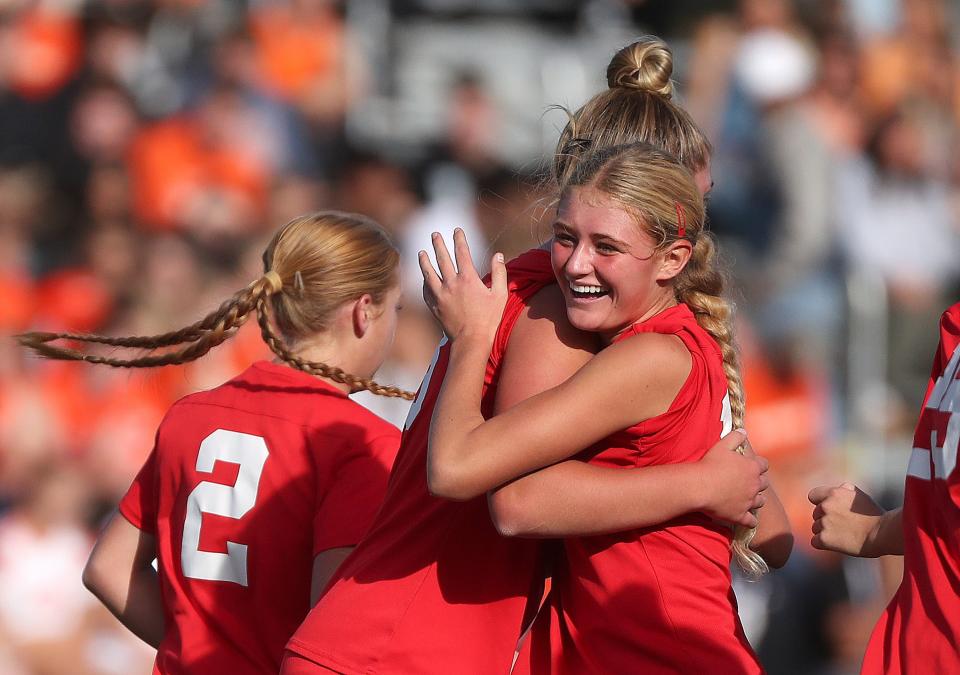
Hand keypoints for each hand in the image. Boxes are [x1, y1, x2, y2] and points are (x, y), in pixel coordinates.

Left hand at [420, 229, 506, 344]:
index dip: (459, 239)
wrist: (470, 340)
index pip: (462, 252)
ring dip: (424, 261)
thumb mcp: (500, 295)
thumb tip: (499, 255)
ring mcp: (440, 295)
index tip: (457, 230)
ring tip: (421, 252)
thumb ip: (499, 273)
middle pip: (442, 259)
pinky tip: (424, 279)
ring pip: (429, 273)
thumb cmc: (488, 319)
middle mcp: (451, 284)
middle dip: (438, 244)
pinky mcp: (434, 306)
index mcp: (468, 279)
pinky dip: (425, 282)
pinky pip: (426, 291)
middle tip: (434, 235)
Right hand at [698, 430, 768, 527]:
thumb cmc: (710, 464)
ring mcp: (748, 502)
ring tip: (749, 498)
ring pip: (760, 502)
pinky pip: (751, 521)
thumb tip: (744, 431)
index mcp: (752, 467)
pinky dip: (750, 520)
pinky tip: (747, 518)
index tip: (753, 465)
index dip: (759, 464)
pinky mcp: (740, 515)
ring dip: (756, 499)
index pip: (764, 465)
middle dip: (758, 482)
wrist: (699, 486)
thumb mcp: (722, 444)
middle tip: (749, 481)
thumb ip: (736, 436)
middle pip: (764, 484)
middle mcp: (754, 485)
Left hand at [808, 482, 884, 556]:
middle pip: (816, 514)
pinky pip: (815, 542)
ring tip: (844, 535)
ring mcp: (824, 523)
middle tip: (844, 526)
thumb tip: (839, 488)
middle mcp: (826, 506)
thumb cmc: (875, 515)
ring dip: (825, 532)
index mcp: (833, 493)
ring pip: (815, 528)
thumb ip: (845, 490)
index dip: (819, 503)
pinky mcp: (824, 539)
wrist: (883, 534)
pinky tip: (837, 544)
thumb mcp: (861, 496)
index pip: (813, 496)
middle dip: (826, 519)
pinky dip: (824, 544)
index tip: (829, 510)